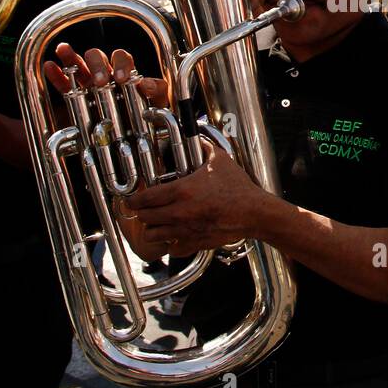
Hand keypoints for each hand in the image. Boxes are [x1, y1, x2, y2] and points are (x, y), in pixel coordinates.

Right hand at [42, 42, 169, 105]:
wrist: (142, 137)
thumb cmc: (152, 116)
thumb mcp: (161, 102)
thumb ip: (158, 90)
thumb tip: (145, 84)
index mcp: (126, 72)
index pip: (121, 58)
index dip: (120, 64)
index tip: (120, 79)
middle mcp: (107, 75)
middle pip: (98, 57)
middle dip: (97, 65)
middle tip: (99, 81)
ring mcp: (90, 85)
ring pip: (79, 65)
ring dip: (70, 57)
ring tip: (63, 50)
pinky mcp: (77, 98)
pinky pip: (64, 85)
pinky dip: (56, 76)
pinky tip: (49, 66)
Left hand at [116, 145, 270, 260]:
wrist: (254, 213)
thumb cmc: (238, 188)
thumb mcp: (221, 160)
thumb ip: (205, 147)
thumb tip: (198, 137)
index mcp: (182, 191)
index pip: (145, 198)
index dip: (134, 200)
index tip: (132, 200)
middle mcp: (179, 213)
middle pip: (144, 218)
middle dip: (142, 213)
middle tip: (144, 210)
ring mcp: (186, 231)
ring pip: (153, 236)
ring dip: (153, 229)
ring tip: (157, 224)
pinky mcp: (194, 243)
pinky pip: (172, 249)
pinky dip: (170, 244)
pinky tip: (175, 236)